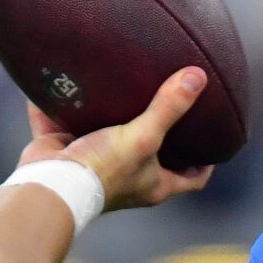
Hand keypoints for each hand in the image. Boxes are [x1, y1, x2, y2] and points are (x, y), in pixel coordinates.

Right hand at [17, 69, 212, 212]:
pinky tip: (65, 81)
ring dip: (113, 120)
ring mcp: (94, 168)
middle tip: (169, 106)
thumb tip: (198, 77)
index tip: (213, 145)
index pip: (192, 180)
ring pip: (108, 140)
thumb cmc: (102, 171)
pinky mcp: (64, 154)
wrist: (48, 186)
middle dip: (161, 136)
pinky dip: (62, 108)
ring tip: (124, 89)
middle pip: (153, 158)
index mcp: (153, 184)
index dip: (205, 165)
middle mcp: (127, 179)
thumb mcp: (143, 137)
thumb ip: (169, 108)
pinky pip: (63, 126)